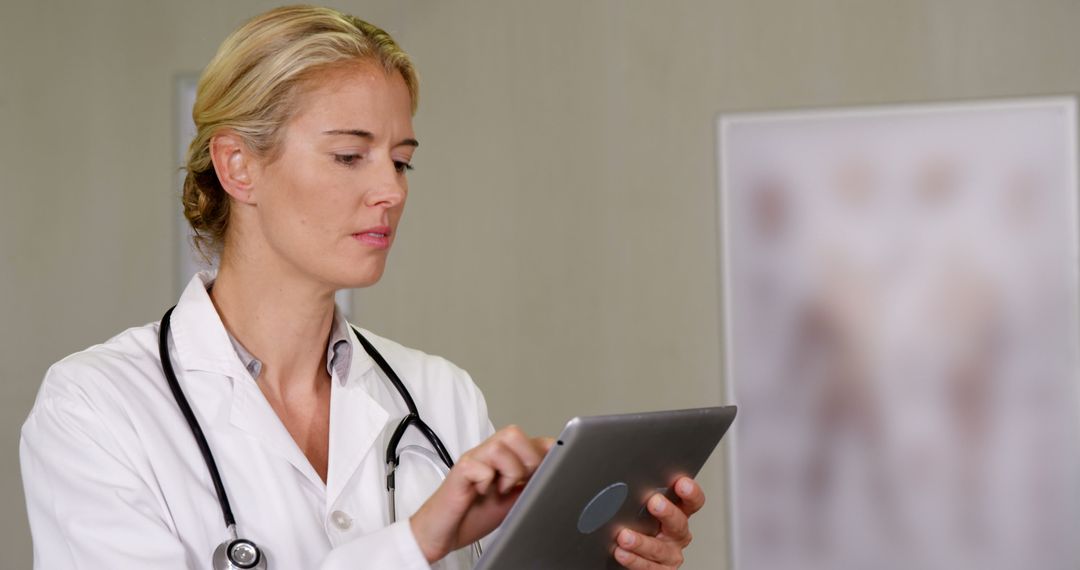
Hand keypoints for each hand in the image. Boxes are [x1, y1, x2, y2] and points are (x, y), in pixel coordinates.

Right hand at [409, 426, 553, 562]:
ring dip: (509, 471)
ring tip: (501, 489)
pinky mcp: (459, 472)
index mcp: (505, 458)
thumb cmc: (474, 515)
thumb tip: (558, 476)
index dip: (547, 452)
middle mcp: (488, 454)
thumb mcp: (514, 501)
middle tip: (520, 484)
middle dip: (528, 460)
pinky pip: (480, 466)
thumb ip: (532, 484)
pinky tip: (482, 493)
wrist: (443, 532)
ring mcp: (473, 460)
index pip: (533, 440)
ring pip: (500, 444)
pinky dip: (487, 482)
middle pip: (515, 433)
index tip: (554, 469)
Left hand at [613, 476, 704, 568]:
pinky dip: (633, 560)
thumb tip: (626, 482)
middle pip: (678, 523)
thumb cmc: (639, 526)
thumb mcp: (646, 510)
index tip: (681, 483)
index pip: (692, 502)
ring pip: (659, 549)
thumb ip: (643, 498)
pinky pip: (648, 567)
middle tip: (654, 502)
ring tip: (625, 536)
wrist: (633, 555)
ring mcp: (670, 555)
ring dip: (641, 542)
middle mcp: (677, 535)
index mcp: (679, 515)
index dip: (690, 493)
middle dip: (667, 512)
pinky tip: (621, 552)